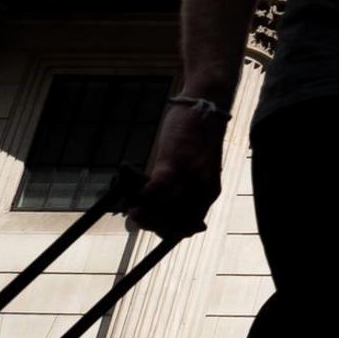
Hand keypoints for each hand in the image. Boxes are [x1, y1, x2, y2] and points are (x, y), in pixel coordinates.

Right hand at [131, 101, 227, 236]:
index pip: (186, 228)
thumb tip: (149, 207)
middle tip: (133, 216)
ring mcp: (189, 177)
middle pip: (174, 225)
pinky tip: (132, 192)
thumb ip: (177, 188)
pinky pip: (156, 189)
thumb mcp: (193, 167)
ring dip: (143, 214)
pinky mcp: (175, 161)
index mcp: (209, 194)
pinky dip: (141, 195)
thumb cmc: (195, 137)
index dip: (165, 232)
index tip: (148, 225)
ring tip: (130, 208)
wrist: (207, 105)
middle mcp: (203, 190)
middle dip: (151, 225)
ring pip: (164, 212)